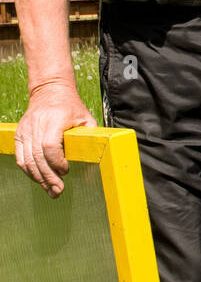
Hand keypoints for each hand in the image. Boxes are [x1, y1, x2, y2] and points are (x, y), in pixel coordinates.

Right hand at [14, 80, 97, 196]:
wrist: (49, 90)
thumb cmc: (71, 106)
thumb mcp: (86, 117)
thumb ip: (91, 135)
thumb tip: (100, 157)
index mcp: (54, 119)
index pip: (50, 146)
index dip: (57, 162)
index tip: (66, 171)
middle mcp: (37, 124)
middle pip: (38, 157)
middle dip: (49, 177)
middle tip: (58, 191)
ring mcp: (26, 130)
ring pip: (27, 160)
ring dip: (39, 178)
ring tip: (50, 190)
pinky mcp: (19, 134)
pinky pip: (21, 158)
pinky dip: (29, 171)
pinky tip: (40, 179)